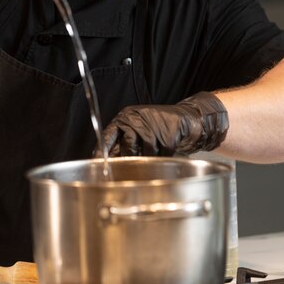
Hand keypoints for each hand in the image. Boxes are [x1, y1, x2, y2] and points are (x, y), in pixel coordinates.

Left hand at [96, 92, 228, 156]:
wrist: (186, 118)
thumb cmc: (159, 126)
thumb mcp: (137, 130)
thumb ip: (122, 143)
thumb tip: (105, 162)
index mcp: (125, 118)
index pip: (107, 136)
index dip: (101, 152)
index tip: (96, 166)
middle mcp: (136, 119)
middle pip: (127, 148)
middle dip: (131, 159)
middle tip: (137, 163)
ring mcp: (152, 126)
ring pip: (145, 154)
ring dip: (151, 158)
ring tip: (156, 150)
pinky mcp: (167, 134)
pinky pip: (161, 155)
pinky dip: (164, 156)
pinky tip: (166, 149)